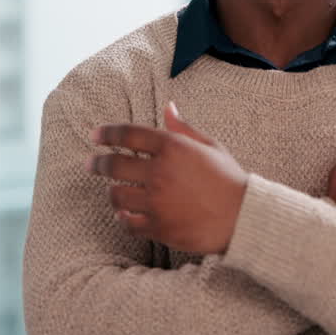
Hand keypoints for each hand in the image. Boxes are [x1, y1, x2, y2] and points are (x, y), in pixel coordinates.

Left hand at [89, 102, 247, 254]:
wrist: (243, 218)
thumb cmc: (229, 179)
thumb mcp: (210, 146)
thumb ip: (183, 128)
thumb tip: (167, 107)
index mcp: (173, 148)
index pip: (128, 135)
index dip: (107, 133)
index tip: (95, 135)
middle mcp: (160, 173)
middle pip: (114, 164)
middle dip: (98, 163)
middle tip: (92, 164)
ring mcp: (157, 202)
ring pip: (117, 196)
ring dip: (112, 193)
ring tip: (113, 192)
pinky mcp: (159, 227)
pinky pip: (129, 223)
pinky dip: (123, 219)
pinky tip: (124, 216)